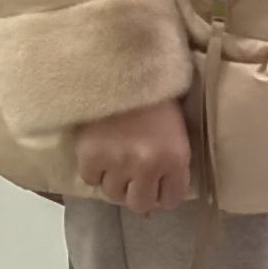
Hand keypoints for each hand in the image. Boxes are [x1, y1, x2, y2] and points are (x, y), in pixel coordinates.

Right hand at [74, 97, 192, 214]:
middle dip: (138, 192)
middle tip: (134, 175)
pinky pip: (90, 179)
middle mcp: (148, 166)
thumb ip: (172, 164)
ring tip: (116, 160)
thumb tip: (155, 201)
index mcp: (176, 158)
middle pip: (140, 204)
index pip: (171, 200)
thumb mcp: (177, 131)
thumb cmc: (156, 94)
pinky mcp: (91, 155)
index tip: (157, 182)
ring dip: (115, 180)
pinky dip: (94, 169)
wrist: (124, 64)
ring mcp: (117, 162)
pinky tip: (100, 152)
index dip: (163, 192)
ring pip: (113, 194)